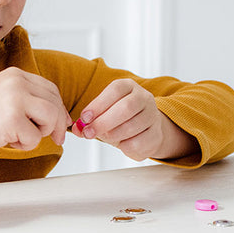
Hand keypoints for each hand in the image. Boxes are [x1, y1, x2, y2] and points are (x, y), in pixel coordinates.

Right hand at [0, 67, 71, 157]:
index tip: (61, 124)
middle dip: (55, 125)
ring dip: (39, 134)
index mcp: (15, 75)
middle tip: (54, 139)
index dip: (59, 108)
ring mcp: (15, 98)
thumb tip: (61, 117)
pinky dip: (24, 146)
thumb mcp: (6, 99)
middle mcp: (17, 82)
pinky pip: (35, 138)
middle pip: (54, 103)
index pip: (51, 89)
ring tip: (18, 135)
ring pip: (50, 118)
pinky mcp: (12, 118)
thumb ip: (30, 102)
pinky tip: (6, 140)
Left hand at [71, 79, 196, 160]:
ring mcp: (152, 115)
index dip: (98, 104)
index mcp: (128, 86)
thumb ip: (88, 120)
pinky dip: (124, 146)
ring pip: (131, 126)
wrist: (144, 129)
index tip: (84, 118)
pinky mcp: (156, 134)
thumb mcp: (103, 113)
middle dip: (104, 122)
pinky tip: (121, 143)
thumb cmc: (119, 118)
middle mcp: (144, 97)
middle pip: (126, 107)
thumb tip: (77, 129)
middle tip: (89, 133)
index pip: (115, 90)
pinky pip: (137, 143)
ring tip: (105, 137)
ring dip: (112, 135)